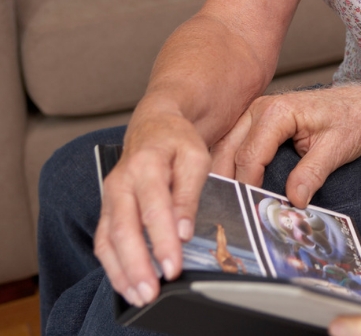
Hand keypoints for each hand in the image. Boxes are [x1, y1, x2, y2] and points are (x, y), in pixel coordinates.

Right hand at [94, 108, 210, 307]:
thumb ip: (189, 193)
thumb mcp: (195, 157)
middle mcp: (120, 183)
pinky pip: (103, 241)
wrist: (154, 125)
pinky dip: (112, 266)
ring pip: (108, 239)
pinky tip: (126, 283)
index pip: (154, 210)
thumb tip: (183, 232)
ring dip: (121, 272)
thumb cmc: (178, 142)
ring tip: (139, 295)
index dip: (162, 241)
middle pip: (124, 229)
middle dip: (137, 265)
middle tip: (151, 292)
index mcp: (146, 166)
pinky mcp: (107, 209)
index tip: (173, 267)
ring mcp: (110, 197)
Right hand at [210, 84, 360, 207]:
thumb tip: (294, 201)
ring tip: (226, 204)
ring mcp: (254, 114)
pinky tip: (232, 188)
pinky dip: (229, 166)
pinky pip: (233, 145)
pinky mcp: (255, 123)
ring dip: (223, 175)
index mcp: (277, 112)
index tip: (248, 211)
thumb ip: (312, 173)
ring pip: (224, 148)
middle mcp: (259, 108)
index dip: (247, 186)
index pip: (250, 156)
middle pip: (228, 152)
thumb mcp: (336, 149)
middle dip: (226, 182)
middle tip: (229, 214)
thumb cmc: (351, 120)